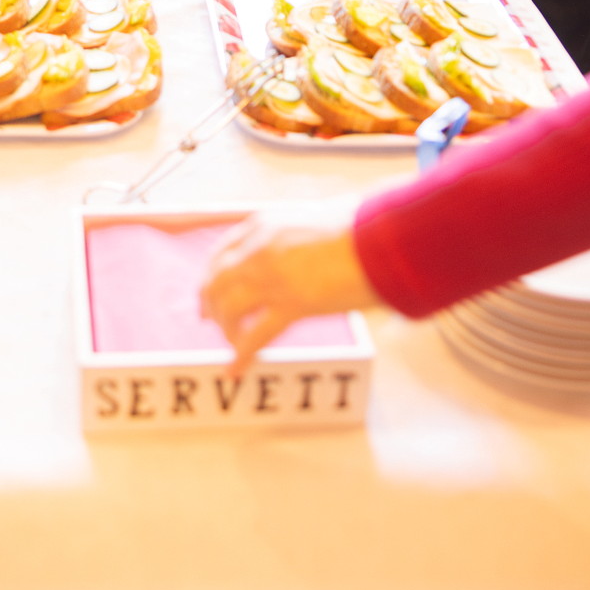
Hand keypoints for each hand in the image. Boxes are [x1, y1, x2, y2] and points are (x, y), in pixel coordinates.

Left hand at [199, 205, 379, 374]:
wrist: (380, 236)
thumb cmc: (361, 225)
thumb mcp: (318, 219)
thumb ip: (300, 236)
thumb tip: (304, 250)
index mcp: (265, 225)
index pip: (223, 251)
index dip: (212, 274)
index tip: (209, 288)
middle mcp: (260, 249)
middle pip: (217, 281)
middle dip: (210, 303)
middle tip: (209, 319)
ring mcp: (273, 277)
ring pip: (230, 309)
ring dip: (227, 329)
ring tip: (232, 344)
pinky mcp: (293, 305)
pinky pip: (255, 336)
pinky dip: (241, 355)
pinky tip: (235, 370)